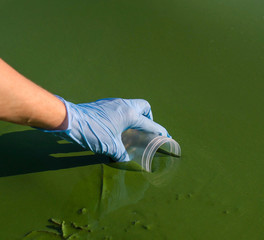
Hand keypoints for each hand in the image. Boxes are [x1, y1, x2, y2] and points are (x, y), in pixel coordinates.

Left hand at [41, 96, 169, 161]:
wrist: (69, 120)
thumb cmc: (92, 132)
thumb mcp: (109, 147)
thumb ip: (120, 154)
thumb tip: (124, 159)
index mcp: (129, 114)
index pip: (149, 124)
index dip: (159, 132)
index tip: (165, 136)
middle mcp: (124, 105)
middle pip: (144, 107)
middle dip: (148, 118)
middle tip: (145, 130)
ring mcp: (113, 103)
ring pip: (131, 106)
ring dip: (135, 116)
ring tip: (131, 130)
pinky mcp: (104, 105)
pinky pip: (120, 108)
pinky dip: (124, 116)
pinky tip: (116, 127)